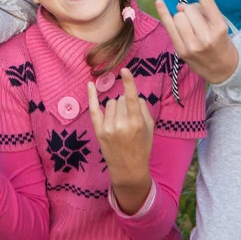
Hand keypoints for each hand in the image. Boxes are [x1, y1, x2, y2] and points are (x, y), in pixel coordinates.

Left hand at [88, 68, 153, 213]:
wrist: (128, 169)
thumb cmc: (142, 147)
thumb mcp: (150, 128)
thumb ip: (143, 109)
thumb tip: (133, 95)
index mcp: (136, 123)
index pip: (131, 99)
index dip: (129, 83)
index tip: (125, 70)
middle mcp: (121, 125)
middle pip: (121, 99)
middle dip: (126, 103)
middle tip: (129, 117)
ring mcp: (108, 128)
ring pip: (111, 103)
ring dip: (116, 107)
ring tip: (120, 121)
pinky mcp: (98, 131)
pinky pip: (94, 109)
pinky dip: (92, 96)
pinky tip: (90, 84)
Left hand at [155, 0, 238, 83]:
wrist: (224, 70)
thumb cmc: (221, 43)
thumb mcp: (219, 26)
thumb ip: (203, 13)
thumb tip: (179, 5)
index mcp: (219, 27)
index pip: (207, 2)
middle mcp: (205, 36)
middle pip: (188, 9)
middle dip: (190, 9)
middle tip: (197, 19)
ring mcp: (192, 45)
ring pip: (178, 17)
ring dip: (181, 16)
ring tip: (189, 25)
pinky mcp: (181, 50)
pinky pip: (168, 27)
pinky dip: (164, 13)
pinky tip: (159, 2)